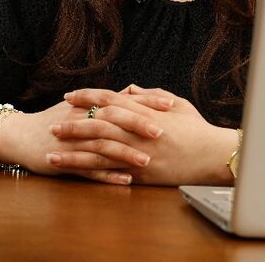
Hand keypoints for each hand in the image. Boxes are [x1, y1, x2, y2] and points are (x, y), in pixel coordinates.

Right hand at [0, 94, 166, 183]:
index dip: (146, 101)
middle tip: (162, 132)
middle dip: (138, 126)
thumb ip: (107, 100)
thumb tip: (134, 92)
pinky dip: (107, 175)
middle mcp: (82, 120)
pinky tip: (126, 180)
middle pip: (114, 120)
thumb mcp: (79, 106)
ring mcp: (73, 142)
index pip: (123, 99)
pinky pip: (89, 169)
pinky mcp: (65, 161)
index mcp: (89, 105)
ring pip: (102, 146)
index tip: (170, 103)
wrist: (18, 135)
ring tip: (148, 161)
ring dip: (125, 154)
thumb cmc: (54, 120)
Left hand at [64, 86, 238, 185]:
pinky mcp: (140, 174)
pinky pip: (109, 172)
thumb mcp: (177, 103)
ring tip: (51, 151)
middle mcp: (138, 131)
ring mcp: (138, 153)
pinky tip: (74, 173)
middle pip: (97, 124)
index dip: (88, 96)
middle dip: (72, 124)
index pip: (110, 99)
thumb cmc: (197, 129)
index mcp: (145, 111)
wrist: (212, 155)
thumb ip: (151, 95)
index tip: (70, 95)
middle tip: (52, 124)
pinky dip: (89, 172)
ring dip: (73, 151)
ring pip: (98, 150)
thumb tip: (130, 89)